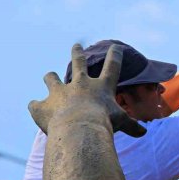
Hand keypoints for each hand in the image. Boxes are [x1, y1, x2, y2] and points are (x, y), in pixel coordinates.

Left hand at [28, 44, 145, 136]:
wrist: (78, 129)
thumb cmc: (104, 123)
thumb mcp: (121, 123)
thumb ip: (131, 126)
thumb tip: (143, 134)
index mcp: (100, 86)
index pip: (112, 67)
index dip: (115, 56)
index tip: (116, 47)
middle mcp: (79, 84)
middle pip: (79, 63)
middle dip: (78, 53)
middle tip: (76, 45)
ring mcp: (59, 92)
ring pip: (52, 78)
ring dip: (51, 77)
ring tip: (50, 75)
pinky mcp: (43, 105)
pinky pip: (35, 104)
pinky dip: (36, 106)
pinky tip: (36, 108)